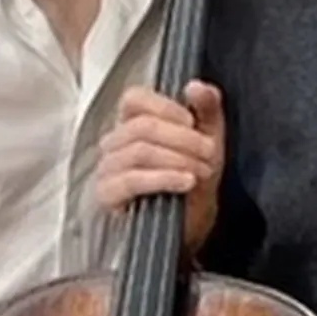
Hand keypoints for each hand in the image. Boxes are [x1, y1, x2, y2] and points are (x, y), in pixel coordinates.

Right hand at [96, 79, 224, 254]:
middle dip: (182, 138)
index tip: (192, 121)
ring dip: (177, 158)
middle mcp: (115, 144)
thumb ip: (207, 110)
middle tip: (209, 152)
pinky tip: (185, 182)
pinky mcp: (107, 196)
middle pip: (141, 126)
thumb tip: (196, 86)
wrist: (190, 229)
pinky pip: (130, 179)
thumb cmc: (193, 183)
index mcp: (134, 124)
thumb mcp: (208, 142)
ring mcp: (107, 169)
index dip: (164, 106)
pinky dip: (163, 177)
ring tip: (202, 171)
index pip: (133, 99)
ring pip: (138, 150)